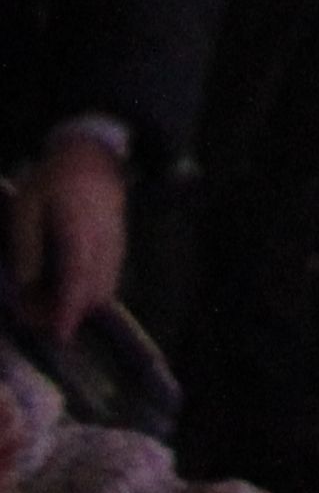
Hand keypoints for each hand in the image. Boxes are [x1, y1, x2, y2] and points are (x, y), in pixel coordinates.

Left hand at [8, 125, 126, 338]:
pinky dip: (86, 290)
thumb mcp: (25, 208)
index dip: (68, 309)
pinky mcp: (118, 245)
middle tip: (31, 313)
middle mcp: (104, 241)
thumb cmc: (52, 181)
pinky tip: (62, 287)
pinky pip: (108, 278)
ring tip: (41, 301)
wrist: (92, 157)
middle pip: (95, 291)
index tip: (59, 335)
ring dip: (77, 303)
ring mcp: (116, 244)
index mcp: (79, 230)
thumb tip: (25, 286)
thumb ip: (27, 247)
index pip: (78, 278)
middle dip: (67, 312)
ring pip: (105, 288)